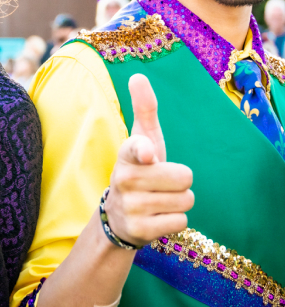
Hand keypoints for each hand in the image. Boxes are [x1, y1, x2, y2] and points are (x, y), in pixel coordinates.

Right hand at [104, 74, 193, 246]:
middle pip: (183, 177)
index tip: (148, 154)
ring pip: (185, 200)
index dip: (144, 151)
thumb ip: (144, 108)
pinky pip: (181, 222)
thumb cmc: (140, 168)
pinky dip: (176, 220)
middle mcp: (125, 180)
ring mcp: (131, 207)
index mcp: (127, 154)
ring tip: (160, 199)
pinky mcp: (140, 230)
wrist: (120, 215)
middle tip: (163, 182)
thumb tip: (137, 76)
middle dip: (181, 181)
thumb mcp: (142, 138)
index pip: (136, 149)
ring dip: (180, 200)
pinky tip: (159, 217)